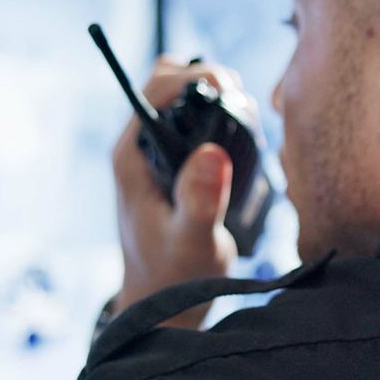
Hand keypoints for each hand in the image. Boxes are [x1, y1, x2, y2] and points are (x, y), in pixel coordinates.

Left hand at [111, 58, 253, 328]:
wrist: (164, 304)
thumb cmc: (175, 276)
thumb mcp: (193, 239)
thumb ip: (200, 200)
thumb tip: (212, 152)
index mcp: (131, 155)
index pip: (157, 87)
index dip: (196, 76)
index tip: (233, 89)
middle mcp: (139, 148)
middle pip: (169, 82)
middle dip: (209, 82)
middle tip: (244, 107)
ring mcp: (155, 154)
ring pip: (184, 99)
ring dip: (217, 99)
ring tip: (247, 122)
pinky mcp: (174, 165)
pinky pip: (194, 121)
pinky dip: (220, 118)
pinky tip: (243, 139)